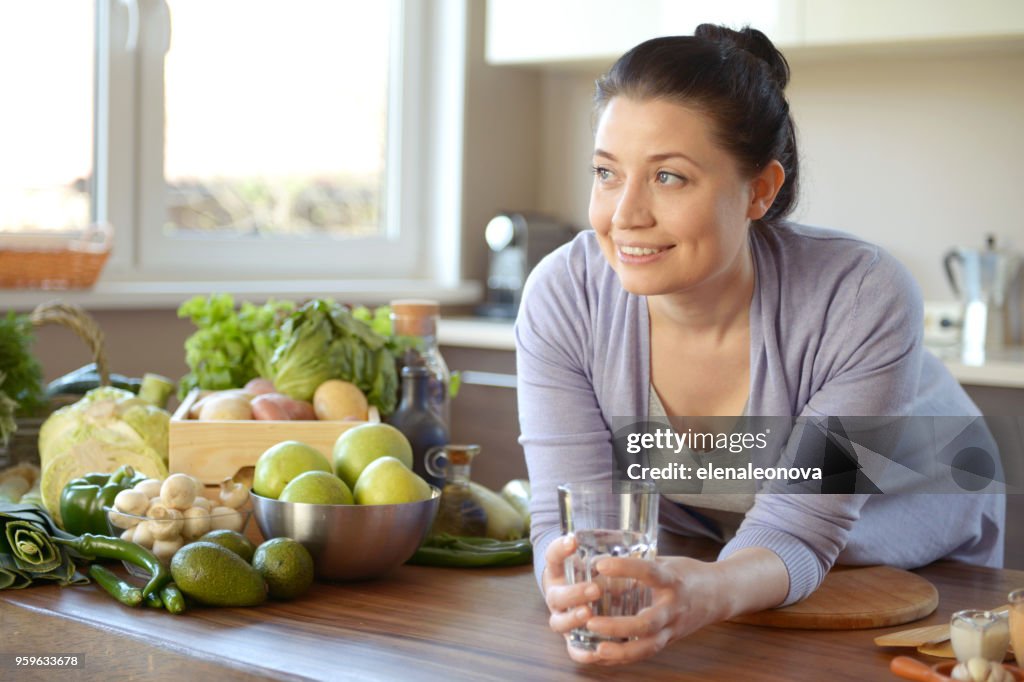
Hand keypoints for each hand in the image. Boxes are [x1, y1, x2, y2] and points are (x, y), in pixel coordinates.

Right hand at [541, 535, 603, 662]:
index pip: (553, 557)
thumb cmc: (596, 574)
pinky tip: (596, 652)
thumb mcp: (599, 560)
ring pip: (559, 623)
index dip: (559, 549)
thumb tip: (632, 547)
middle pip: (556, 596)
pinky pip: (573, 650)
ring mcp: (563, 619)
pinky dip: (582, 653)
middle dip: (574, 593)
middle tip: (595, 589)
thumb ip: (608, 555)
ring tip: (589, 614)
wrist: (584, 596)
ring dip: (573, 620)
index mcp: (560, 572)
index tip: (573, 541)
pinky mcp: (574, 639)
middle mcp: (557, 596)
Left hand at [577, 555, 716, 664]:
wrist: (719, 595)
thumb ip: (637, 564)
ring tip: (597, 649)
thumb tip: (598, 560)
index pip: (649, 573)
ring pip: (648, 647)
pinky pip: (646, 654)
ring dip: (621, 651)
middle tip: (591, 621)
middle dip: (618, 626)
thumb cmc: (687, 574)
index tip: (601, 565)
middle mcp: (674, 607)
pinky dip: (624, 659)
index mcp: (673, 580)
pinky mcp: (669, 640)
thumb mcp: (666, 563)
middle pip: (648, 623)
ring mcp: (673, 628)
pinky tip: (604, 657)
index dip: (625, 568)